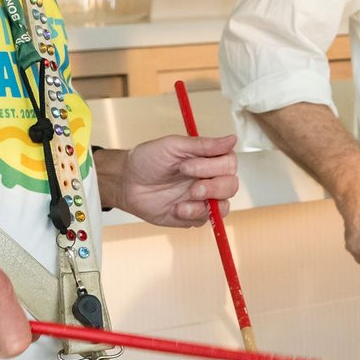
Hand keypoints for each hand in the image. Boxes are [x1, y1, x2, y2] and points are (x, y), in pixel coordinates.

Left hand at [113, 134, 238, 227]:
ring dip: (207, 203)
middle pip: (231, 186)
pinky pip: (205, 220)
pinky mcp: (192, 216)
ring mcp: (202, 199)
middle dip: (214, 187)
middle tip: (192, 187)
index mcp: (207, 159)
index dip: (214, 166)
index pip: (230, 163)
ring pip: (224, 206)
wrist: (126, 183)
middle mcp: (209, 178)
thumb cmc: (147, 160)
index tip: (187, 165)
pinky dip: (192, 214)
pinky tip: (176, 208)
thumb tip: (233, 139)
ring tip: (185, 200)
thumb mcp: (173, 146)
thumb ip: (204, 145)